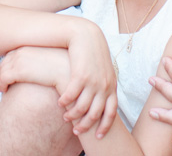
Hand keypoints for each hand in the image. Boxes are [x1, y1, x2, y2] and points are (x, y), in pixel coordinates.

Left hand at [0, 46, 68, 92]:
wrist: (69, 73)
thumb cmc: (63, 68)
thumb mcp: (51, 60)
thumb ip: (40, 60)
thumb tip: (33, 67)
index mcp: (30, 45)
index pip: (12, 53)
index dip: (8, 64)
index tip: (9, 73)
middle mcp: (23, 49)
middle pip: (5, 60)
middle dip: (2, 71)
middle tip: (3, 82)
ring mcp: (20, 59)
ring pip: (2, 69)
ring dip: (1, 79)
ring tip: (3, 88)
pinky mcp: (19, 70)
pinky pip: (3, 77)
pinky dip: (2, 84)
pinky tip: (5, 90)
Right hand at [60, 24, 117, 138]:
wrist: (86, 34)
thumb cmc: (92, 52)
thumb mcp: (103, 68)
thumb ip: (104, 83)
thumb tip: (102, 98)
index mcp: (111, 85)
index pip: (111, 112)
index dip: (105, 126)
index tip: (98, 136)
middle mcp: (104, 86)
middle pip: (95, 113)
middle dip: (86, 125)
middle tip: (77, 131)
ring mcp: (93, 81)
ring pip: (82, 107)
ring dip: (73, 115)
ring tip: (66, 117)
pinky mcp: (80, 75)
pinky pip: (71, 95)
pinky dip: (65, 102)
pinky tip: (60, 103)